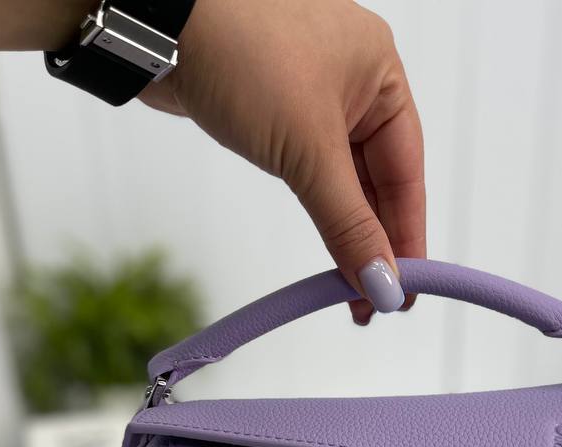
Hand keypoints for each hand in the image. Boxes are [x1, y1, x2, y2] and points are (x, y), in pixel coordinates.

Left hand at [143, 0, 425, 322]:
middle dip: (377, 244)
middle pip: (379, 181)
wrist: (154, 21)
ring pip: (343, 180)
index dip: (407, 238)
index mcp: (381, 72)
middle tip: (374, 302)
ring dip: (348, 234)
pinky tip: (328, 248)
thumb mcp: (307, 149)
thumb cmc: (240, 51)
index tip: (403, 293)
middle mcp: (354, 81)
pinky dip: (320, 211)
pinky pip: (310, 172)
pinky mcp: (274, 111)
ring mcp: (312, 95)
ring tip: (348, 290)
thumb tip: (381, 284)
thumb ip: (349, 224)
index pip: (407, 172)